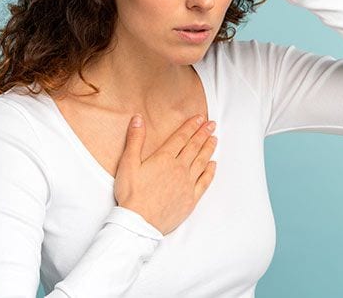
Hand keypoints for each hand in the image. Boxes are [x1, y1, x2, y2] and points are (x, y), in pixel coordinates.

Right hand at [114, 114, 217, 235]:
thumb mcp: (127, 163)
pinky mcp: (191, 199)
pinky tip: (213, 165)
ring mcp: (187, 184)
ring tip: (215, 139)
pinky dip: (210, 172)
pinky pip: (204, 182)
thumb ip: (135, 139)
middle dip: (203, 134)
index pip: (181, 138)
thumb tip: (138, 118)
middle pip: (194, 147)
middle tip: (212, 124)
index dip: (191, 126)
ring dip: (209, 149)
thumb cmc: (131, 194)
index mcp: (164, 159)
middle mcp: (179, 169)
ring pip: (201, 162)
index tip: (200, 118)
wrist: (139, 223)